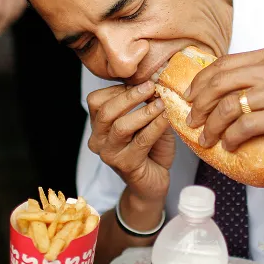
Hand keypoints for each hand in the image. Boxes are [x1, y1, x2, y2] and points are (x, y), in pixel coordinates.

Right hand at [86, 82, 174, 202]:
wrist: (153, 181)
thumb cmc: (149, 148)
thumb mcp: (144, 121)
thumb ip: (143, 103)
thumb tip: (154, 81)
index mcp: (98, 126)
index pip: (96, 100)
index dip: (118, 88)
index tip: (141, 81)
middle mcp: (97, 140)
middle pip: (105, 112)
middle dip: (129, 96)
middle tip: (151, 87)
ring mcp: (109, 154)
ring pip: (121, 126)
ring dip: (143, 111)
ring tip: (161, 103)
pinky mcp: (126, 165)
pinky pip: (142, 141)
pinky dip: (156, 126)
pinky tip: (167, 117)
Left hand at [185, 47, 263, 149]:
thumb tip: (235, 94)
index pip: (223, 64)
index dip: (201, 81)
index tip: (190, 96)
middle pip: (219, 83)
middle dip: (198, 104)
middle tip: (192, 121)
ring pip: (228, 106)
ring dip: (211, 126)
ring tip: (208, 138)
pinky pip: (247, 126)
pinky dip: (232, 138)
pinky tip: (230, 145)